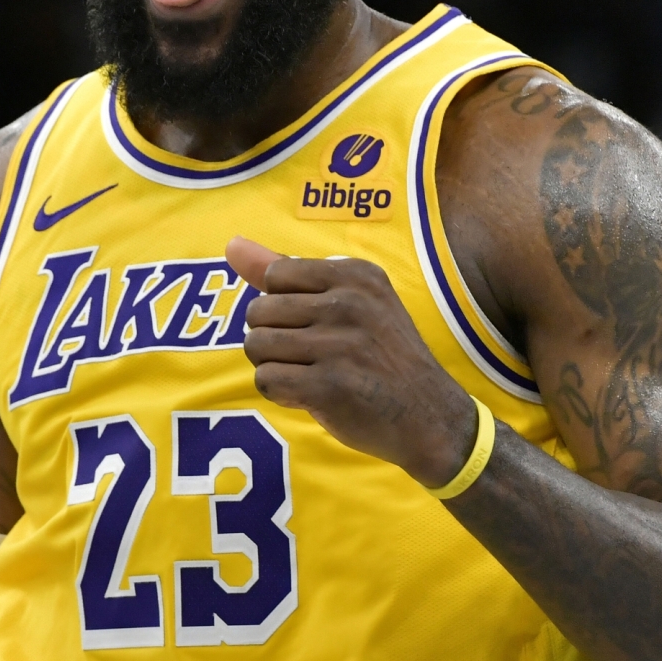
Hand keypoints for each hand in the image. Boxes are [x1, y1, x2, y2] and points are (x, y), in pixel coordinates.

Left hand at [225, 236, 479, 487]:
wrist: (430, 416)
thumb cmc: (383, 356)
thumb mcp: (352, 301)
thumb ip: (288, 272)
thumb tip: (232, 245)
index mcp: (355, 275)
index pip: (274, 277)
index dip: (280, 307)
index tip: (311, 326)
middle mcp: (349, 303)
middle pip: (258, 312)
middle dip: (271, 339)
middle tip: (308, 356)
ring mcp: (339, 345)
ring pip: (256, 346)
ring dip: (271, 366)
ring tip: (305, 373)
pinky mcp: (329, 386)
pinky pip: (266, 380)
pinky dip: (279, 392)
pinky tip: (307, 395)